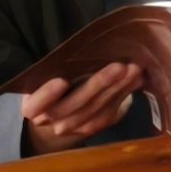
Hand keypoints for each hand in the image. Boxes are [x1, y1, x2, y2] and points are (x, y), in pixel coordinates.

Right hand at [18, 63, 141, 151]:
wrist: (60, 113)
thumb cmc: (55, 84)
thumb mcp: (49, 74)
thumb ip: (60, 67)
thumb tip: (89, 45)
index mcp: (34, 106)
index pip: (33, 107)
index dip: (46, 96)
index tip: (61, 81)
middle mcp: (50, 120)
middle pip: (73, 106)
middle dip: (98, 86)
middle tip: (120, 66)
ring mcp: (72, 127)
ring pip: (95, 111)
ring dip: (118, 89)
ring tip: (134, 70)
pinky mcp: (92, 127)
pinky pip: (109, 114)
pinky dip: (124, 95)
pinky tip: (137, 80)